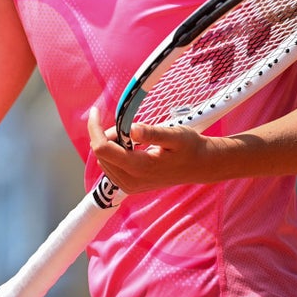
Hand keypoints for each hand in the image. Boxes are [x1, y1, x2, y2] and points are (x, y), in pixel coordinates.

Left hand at [87, 107, 210, 193]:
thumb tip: (131, 129)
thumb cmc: (190, 148)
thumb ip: (152, 133)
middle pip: (100, 153)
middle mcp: (130, 180)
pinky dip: (114, 152)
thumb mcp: (175, 135)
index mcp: (139, 167)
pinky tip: (131, 147)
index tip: (96, 111)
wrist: (201, 166)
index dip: (95, 128)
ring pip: (103, 160)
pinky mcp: (130, 186)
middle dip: (106, 134)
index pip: (101, 148)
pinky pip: (110, 166)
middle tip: (127, 125)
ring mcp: (129, 186)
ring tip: (132, 136)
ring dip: (110, 143)